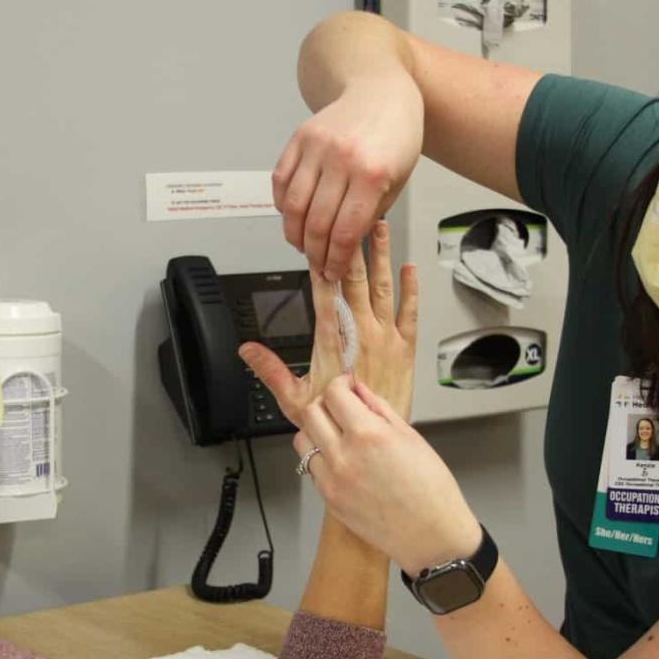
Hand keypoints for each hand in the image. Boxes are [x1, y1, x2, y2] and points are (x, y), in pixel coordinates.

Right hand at [240, 221, 417, 420]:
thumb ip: (270, 370)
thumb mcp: (294, 398)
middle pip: (354, 281)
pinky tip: (410, 268)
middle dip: (352, 248)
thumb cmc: (336, 420)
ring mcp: (385, 339)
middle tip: (351, 219)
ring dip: (380, 257)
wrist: (371, 440)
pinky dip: (411, 288)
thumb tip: (247, 352)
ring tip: (379, 228)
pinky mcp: (405, 348)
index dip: (322, 266)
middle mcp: (361, 334)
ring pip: (383, 288)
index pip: (325, 294)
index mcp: (333, 342)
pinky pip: (410, 311)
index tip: (318, 242)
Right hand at [272, 75, 423, 280]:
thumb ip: (371, 214)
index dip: (337, 259)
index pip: (346, 232)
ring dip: (294, 234)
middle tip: (317, 265)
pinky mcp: (299, 138)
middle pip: (317, 223)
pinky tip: (292, 217)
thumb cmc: (396, 133)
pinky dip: (282, 205)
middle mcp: (341, 159)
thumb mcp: (398, 180)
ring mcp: (317, 146)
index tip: (333, 272)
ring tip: (302, 246)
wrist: (380, 89)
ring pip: (294, 206)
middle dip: (315, 253)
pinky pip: (281, 180)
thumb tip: (346, 246)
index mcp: (372, 174)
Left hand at [293, 375, 481, 575]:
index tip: (348, 386)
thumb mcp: (411, 437)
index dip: (341, 384)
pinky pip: (311, 467)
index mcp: (368, 435)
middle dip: (326, 403)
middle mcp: (343, 456)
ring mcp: (332, 480)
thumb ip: (379, 409)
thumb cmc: (431, 490)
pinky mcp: (328, 500)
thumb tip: (359, 391)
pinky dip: (320, 457)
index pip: (334, 394)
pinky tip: (342, 460)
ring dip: (316, 430)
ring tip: (338, 434)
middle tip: (342, 407)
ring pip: (302, 440)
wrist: (432, 536)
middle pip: (311, 413)